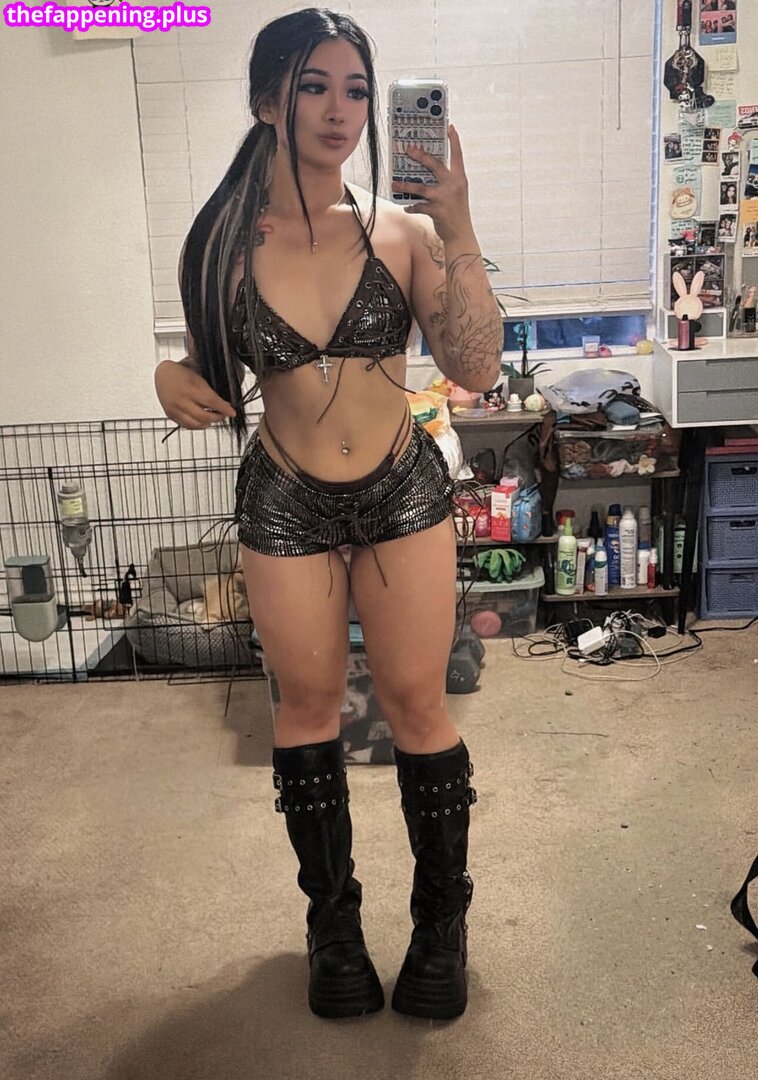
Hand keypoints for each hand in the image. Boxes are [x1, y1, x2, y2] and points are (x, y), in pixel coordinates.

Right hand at [154, 361, 235, 428]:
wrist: (162, 373)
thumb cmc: (181, 371)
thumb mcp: (198, 372)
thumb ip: (211, 384)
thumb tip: (226, 393)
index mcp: (189, 388)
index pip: (211, 401)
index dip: (224, 408)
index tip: (232, 412)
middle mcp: (181, 400)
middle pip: (204, 416)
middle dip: (218, 417)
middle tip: (224, 414)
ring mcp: (174, 409)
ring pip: (196, 424)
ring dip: (208, 423)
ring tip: (214, 418)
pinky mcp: (170, 414)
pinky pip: (187, 426)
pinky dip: (197, 425)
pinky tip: (204, 421)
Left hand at [391, 124, 472, 241]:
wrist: (461, 234)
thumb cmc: (457, 211)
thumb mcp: (457, 192)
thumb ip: (447, 180)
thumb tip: (428, 171)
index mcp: (460, 178)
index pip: (458, 156)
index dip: (454, 141)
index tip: (450, 127)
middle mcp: (453, 185)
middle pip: (434, 165)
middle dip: (420, 156)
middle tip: (408, 149)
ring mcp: (444, 198)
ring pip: (420, 187)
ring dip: (405, 186)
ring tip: (395, 184)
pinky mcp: (436, 210)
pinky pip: (418, 206)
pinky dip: (411, 207)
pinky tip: (406, 206)